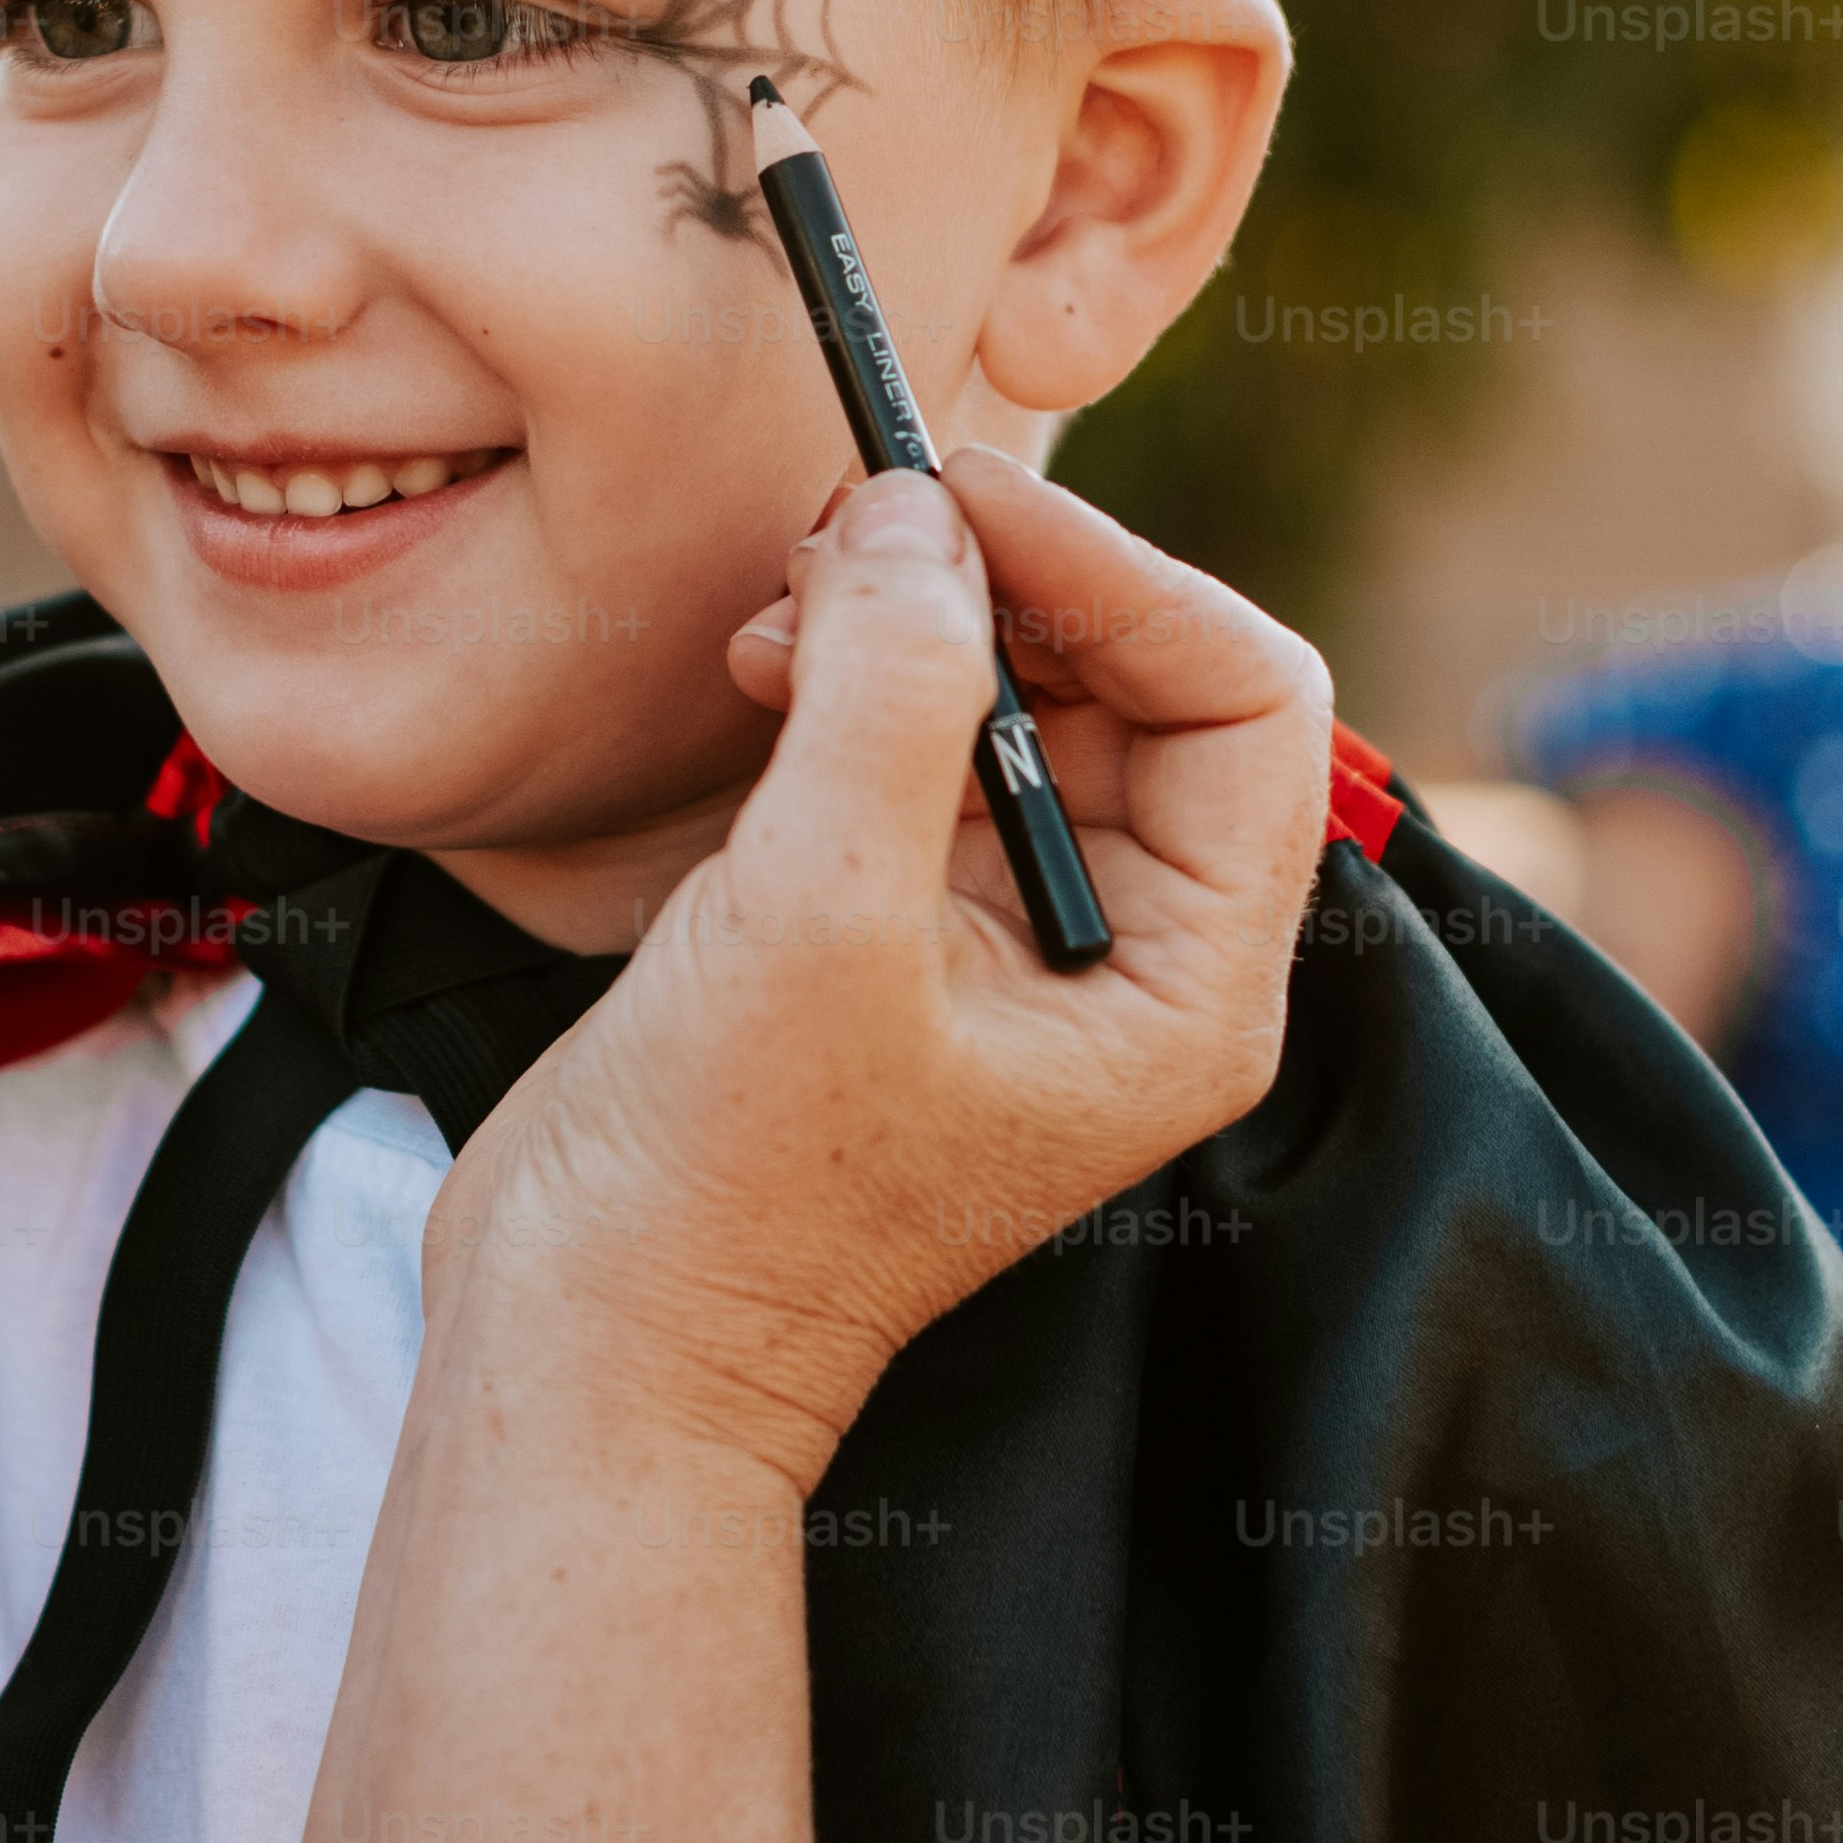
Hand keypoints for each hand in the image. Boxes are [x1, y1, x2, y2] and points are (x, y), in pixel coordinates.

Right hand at [426, 451, 1333, 1489]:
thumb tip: (917, 518)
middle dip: (1005, 585)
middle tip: (860, 529)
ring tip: (783, 607)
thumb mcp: (819, 912)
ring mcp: (1016, 939)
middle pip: (1142, 681)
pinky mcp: (904, 921)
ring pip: (1025, 695)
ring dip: (916, 618)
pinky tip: (758, 663)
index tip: (963, 501)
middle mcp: (1130, 957)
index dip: (1118, 575)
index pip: (1244, 705)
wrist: (598, 1340)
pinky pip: (926, 742)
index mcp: (1187, 986)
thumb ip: (889, 694)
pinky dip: (852, 674)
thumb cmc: (725, 1185)